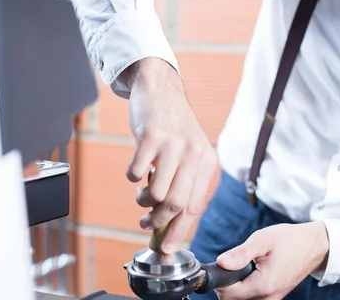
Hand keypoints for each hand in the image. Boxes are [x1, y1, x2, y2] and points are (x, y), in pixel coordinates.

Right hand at [123, 57, 217, 252]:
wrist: (161, 92)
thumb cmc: (175, 129)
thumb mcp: (191, 154)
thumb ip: (187, 185)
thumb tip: (173, 224)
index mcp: (207, 162)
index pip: (195, 206)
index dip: (179, 231)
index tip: (166, 247)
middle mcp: (194, 154)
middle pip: (176, 204)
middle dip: (158, 221)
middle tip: (145, 222)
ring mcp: (173, 145)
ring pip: (156, 193)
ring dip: (143, 200)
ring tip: (142, 191)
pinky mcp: (150, 136)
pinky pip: (136, 173)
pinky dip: (132, 179)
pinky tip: (137, 170)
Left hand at [214, 222, 329, 299]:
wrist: (313, 246)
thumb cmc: (289, 240)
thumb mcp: (263, 240)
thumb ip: (241, 253)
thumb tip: (221, 263)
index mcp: (264, 285)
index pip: (227, 293)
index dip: (221, 278)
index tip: (225, 264)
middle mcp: (268, 298)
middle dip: (228, 282)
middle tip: (237, 262)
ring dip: (237, 286)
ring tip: (247, 266)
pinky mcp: (274, 298)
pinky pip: (252, 298)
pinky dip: (247, 287)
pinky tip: (253, 273)